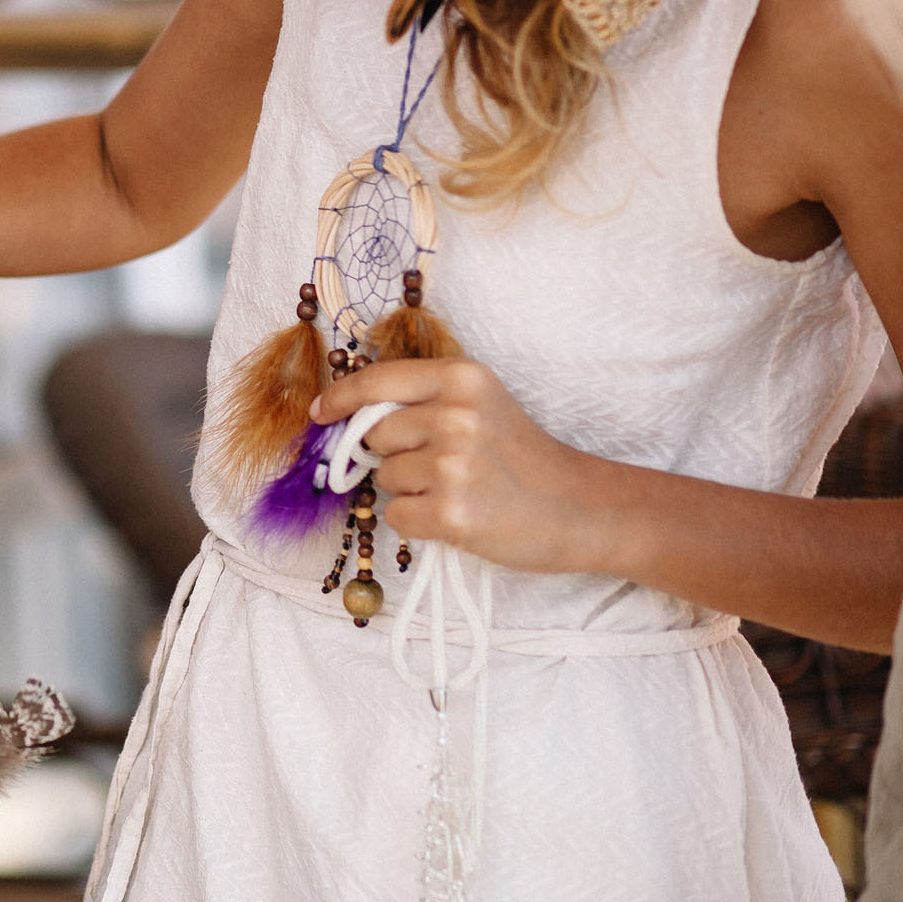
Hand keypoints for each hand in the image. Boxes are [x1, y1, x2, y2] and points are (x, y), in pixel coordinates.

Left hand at [313, 358, 611, 574]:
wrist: (582, 509)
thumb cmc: (524, 458)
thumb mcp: (481, 405)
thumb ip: (422, 402)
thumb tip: (347, 419)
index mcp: (462, 378)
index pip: (376, 381)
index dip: (340, 399)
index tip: (321, 414)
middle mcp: (455, 414)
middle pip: (374, 436)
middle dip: (394, 455)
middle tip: (445, 466)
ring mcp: (452, 464)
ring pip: (384, 479)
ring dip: (410, 491)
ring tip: (460, 490)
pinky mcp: (451, 512)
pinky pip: (396, 516)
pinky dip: (418, 523)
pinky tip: (459, 517)